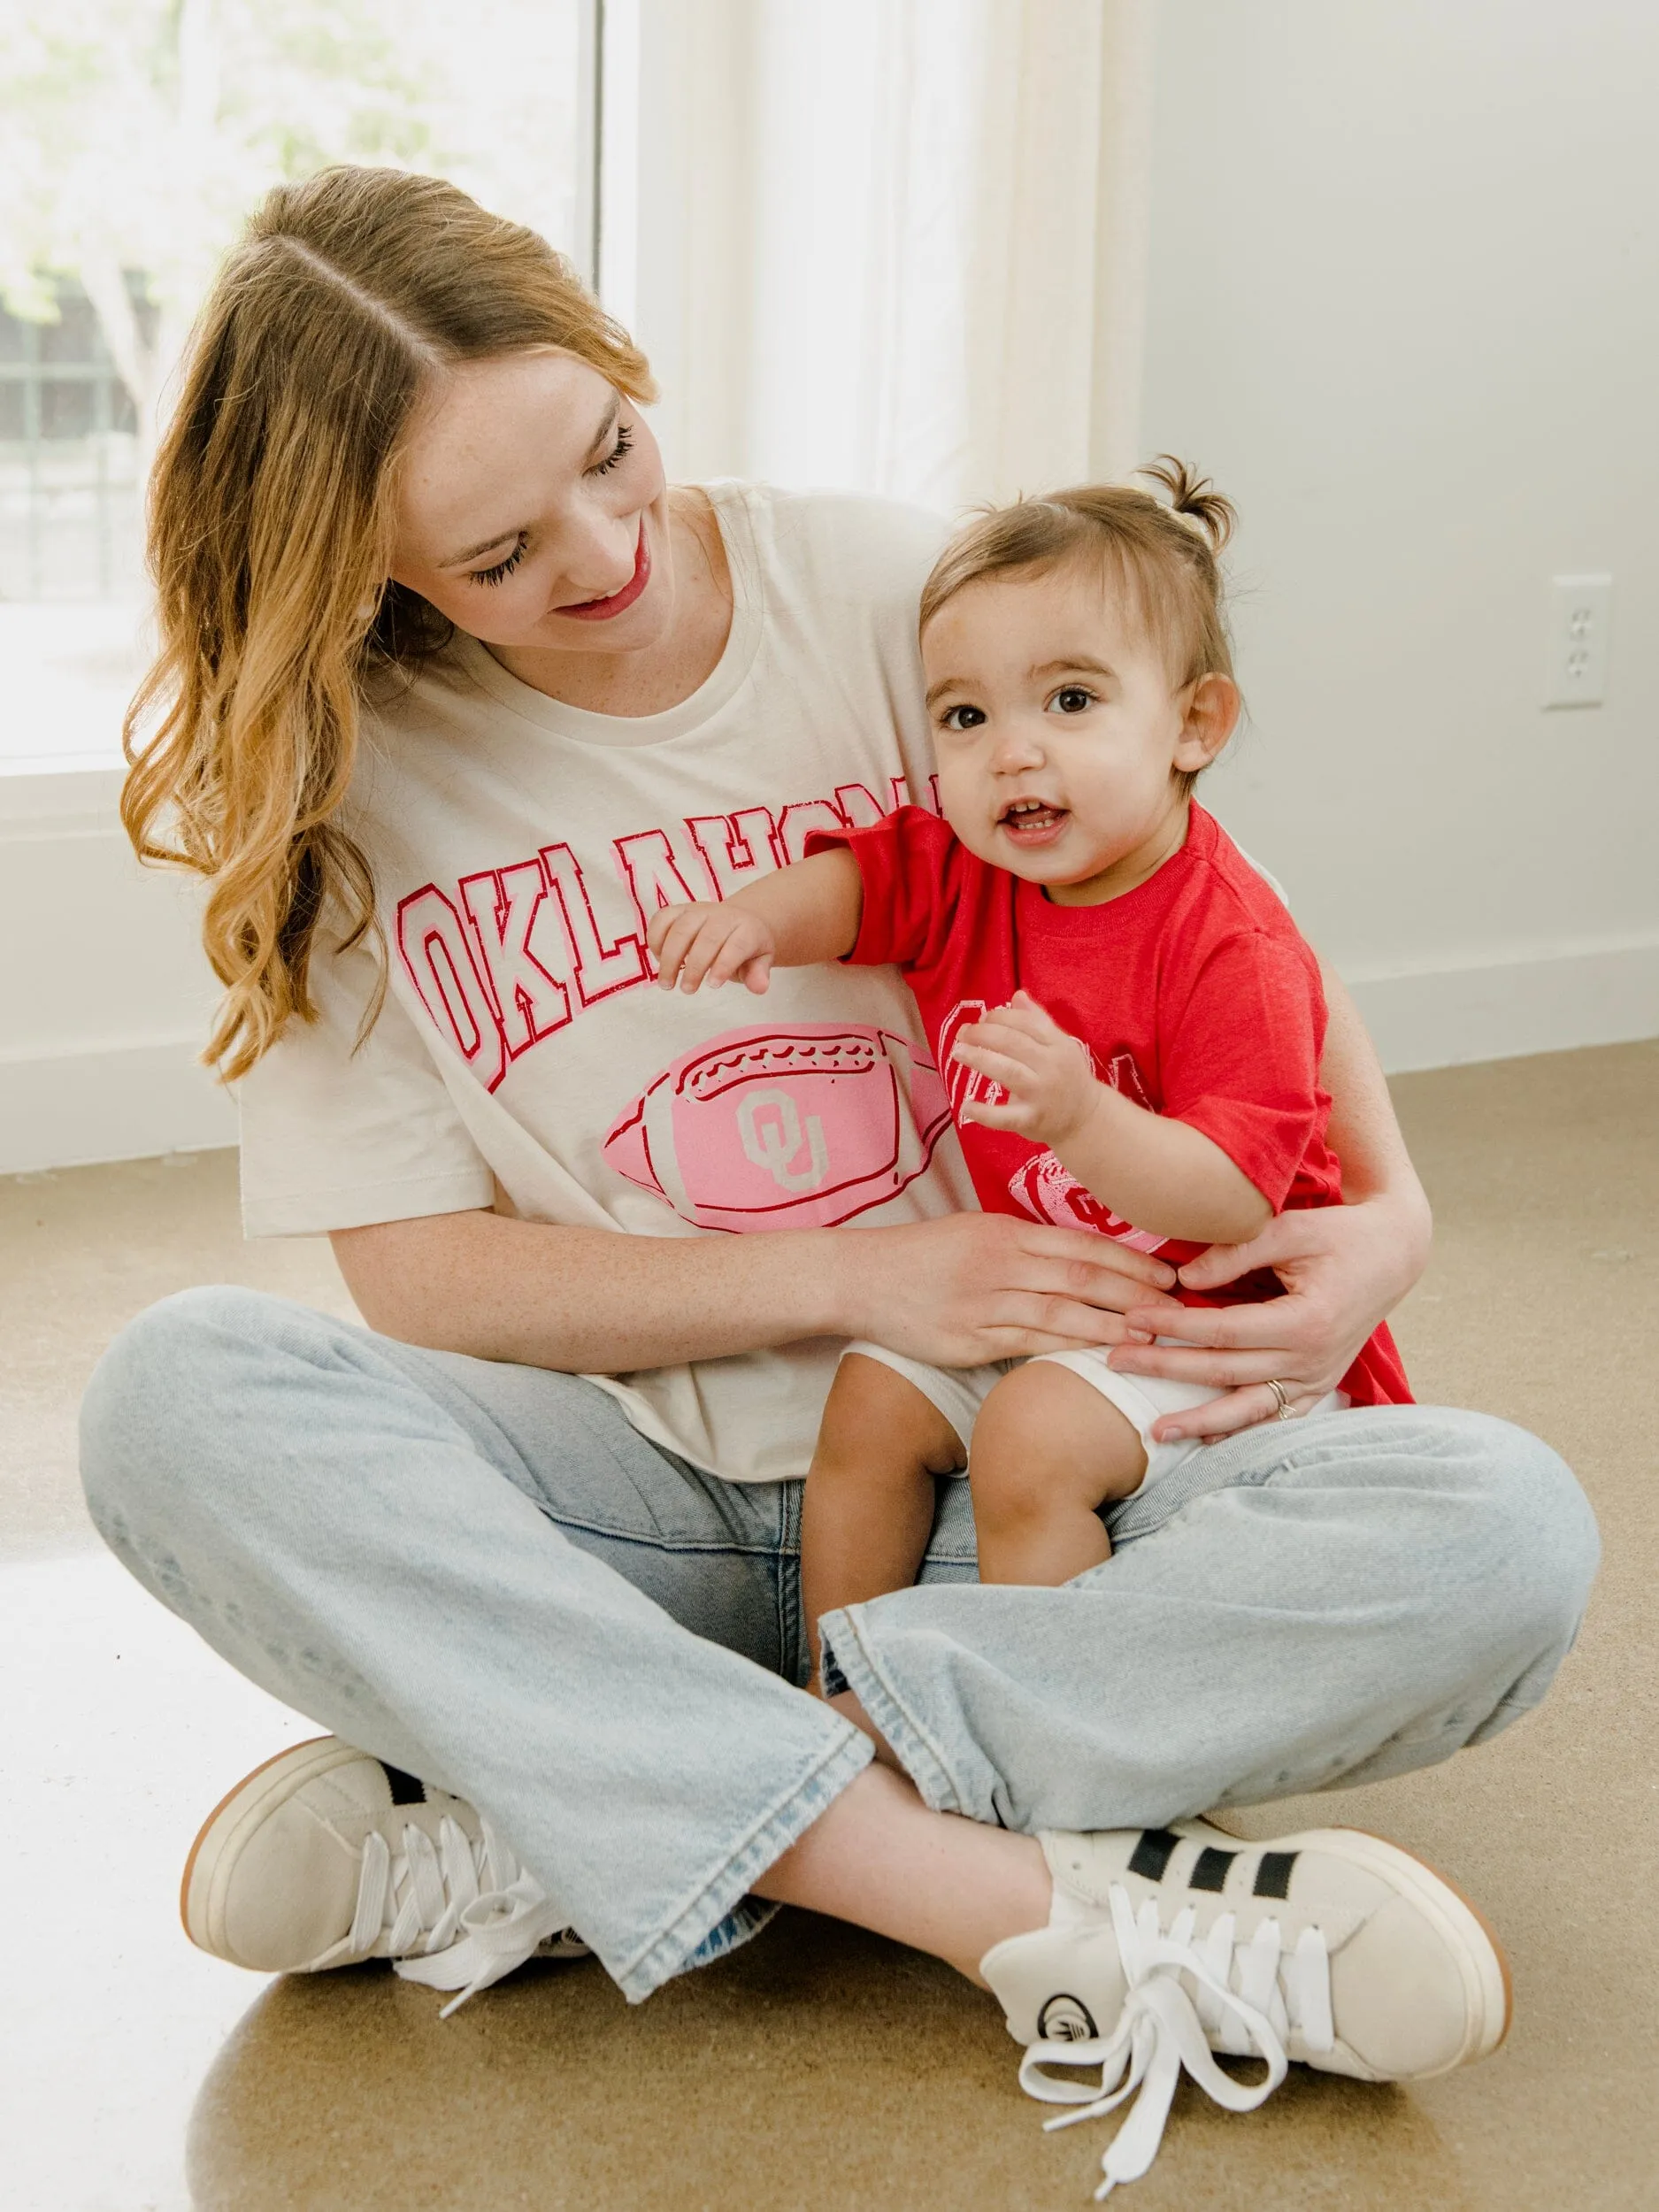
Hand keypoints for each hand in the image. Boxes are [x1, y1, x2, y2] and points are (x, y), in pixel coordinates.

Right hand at [647, 901, 775, 993]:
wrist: (737, 920)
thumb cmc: (747, 947)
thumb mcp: (760, 961)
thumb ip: (758, 974)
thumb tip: (759, 988)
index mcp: (747, 929)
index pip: (737, 945)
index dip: (724, 965)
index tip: (712, 985)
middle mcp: (721, 916)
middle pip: (707, 938)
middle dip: (695, 966)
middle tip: (688, 990)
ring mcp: (698, 910)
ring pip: (680, 929)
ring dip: (670, 958)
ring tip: (666, 984)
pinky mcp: (678, 910)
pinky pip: (661, 919)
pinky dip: (655, 940)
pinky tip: (659, 960)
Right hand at [835, 1211, 1181, 1367]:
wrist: (861, 1278)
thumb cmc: (921, 1255)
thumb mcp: (975, 1231)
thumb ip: (1024, 1244)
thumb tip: (1076, 1258)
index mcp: (1006, 1232)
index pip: (1081, 1246)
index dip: (1130, 1262)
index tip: (1169, 1276)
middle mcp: (1001, 1263)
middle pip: (1082, 1278)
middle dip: (1135, 1295)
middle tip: (1177, 1310)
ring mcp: (985, 1302)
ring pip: (1062, 1313)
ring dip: (1112, 1326)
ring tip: (1152, 1337)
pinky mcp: (969, 1340)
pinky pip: (1029, 1344)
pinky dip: (1069, 1349)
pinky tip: (1099, 1356)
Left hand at [949, 992, 1100, 1146]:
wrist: (1086, 1118)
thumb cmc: (1067, 1077)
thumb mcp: (1060, 1046)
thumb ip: (1038, 1021)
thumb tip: (1017, 994)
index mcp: (1058, 1044)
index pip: (1027, 1023)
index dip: (1000, 1016)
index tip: (981, 1019)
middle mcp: (1051, 1066)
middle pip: (1013, 1043)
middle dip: (983, 1034)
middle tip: (963, 1033)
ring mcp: (1041, 1094)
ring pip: (1007, 1071)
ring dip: (978, 1059)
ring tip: (957, 1053)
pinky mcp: (1031, 1120)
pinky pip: (1004, 1117)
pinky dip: (984, 1112)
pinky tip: (966, 1105)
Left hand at [1110, 1192, 1431, 1441]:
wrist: (1393, 1255)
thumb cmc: (1341, 1235)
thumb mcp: (1292, 1228)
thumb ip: (1237, 1252)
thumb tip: (1183, 1278)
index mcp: (1306, 1321)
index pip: (1223, 1330)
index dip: (1173, 1326)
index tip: (1132, 1319)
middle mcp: (1312, 1360)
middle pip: (1224, 1371)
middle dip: (1166, 1369)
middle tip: (1114, 1363)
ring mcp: (1317, 1378)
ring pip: (1248, 1409)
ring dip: (1200, 1422)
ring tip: (1155, 1432)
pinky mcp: (1319, 1385)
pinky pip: (1275, 1417)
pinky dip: (1241, 1431)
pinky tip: (1206, 1440)